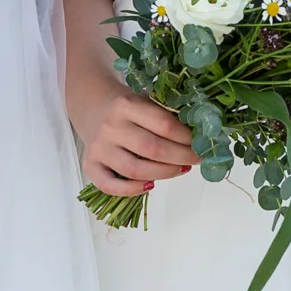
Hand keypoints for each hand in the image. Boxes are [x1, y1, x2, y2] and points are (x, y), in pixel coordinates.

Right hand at [77, 94, 197, 195]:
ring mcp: (98, 147)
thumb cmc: (127, 107)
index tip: (201, 144)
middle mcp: (110, 126)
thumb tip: (199, 138)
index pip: (164, 125)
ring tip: (181, 169)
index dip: (187, 138)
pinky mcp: (89, 165)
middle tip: (197, 160)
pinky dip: (132, 190)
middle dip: (181, 157)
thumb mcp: (144, 100)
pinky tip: (151, 185)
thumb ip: (165, 116)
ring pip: (135, 170)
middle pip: (153, 149)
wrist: (92, 105)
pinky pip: (110, 186)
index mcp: (126, 105)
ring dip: (164, 173)